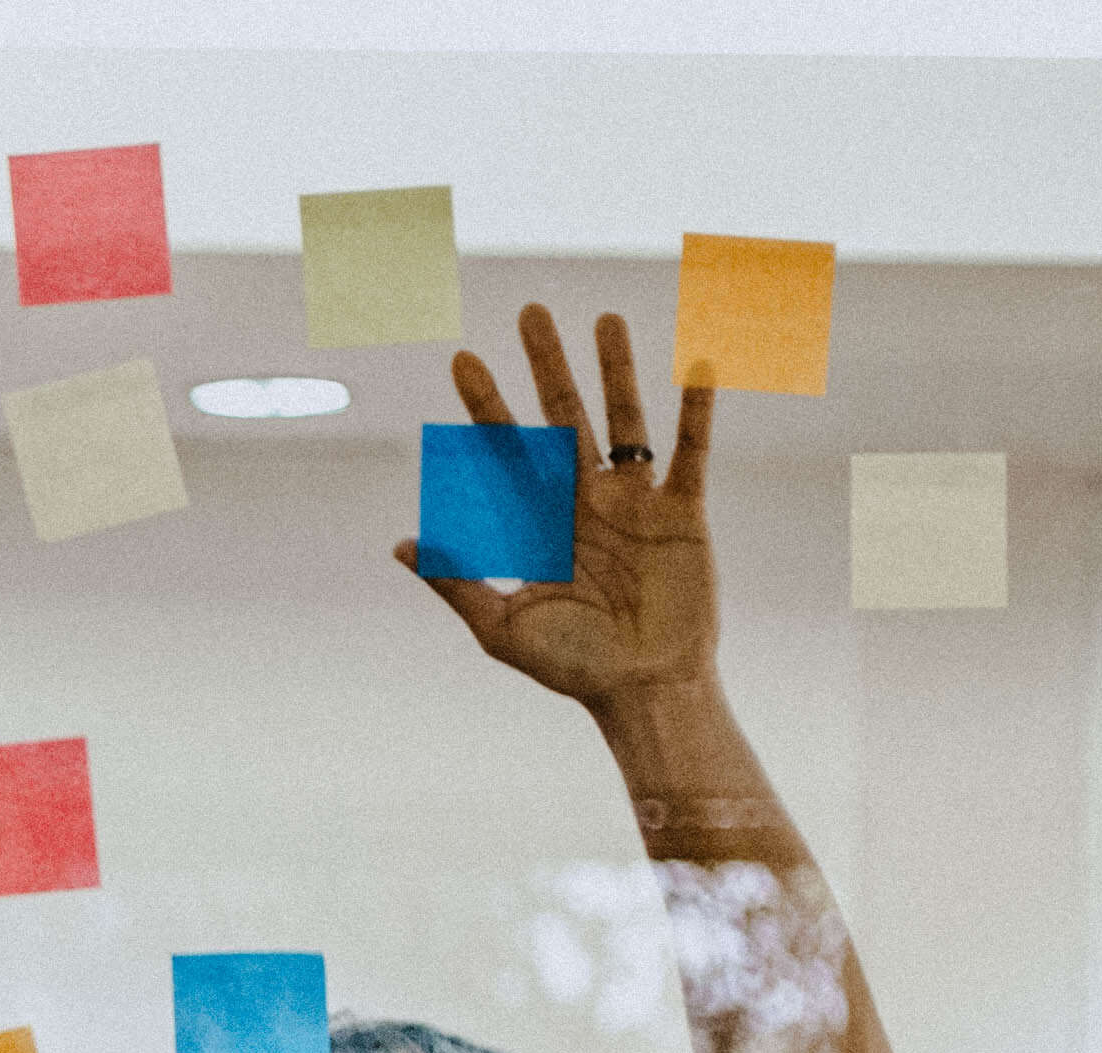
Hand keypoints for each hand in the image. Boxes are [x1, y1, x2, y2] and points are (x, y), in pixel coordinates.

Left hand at [397, 308, 723, 718]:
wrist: (642, 690)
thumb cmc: (572, 667)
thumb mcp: (503, 627)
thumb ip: (459, 581)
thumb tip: (402, 545)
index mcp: (538, 525)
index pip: (506, 454)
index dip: (485, 408)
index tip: (463, 360)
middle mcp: (584, 502)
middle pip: (560, 419)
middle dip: (544, 368)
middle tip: (529, 312)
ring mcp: (634, 501)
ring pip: (622, 419)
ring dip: (614, 369)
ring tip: (603, 317)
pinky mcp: (682, 511)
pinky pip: (689, 449)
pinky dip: (695, 410)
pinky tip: (699, 362)